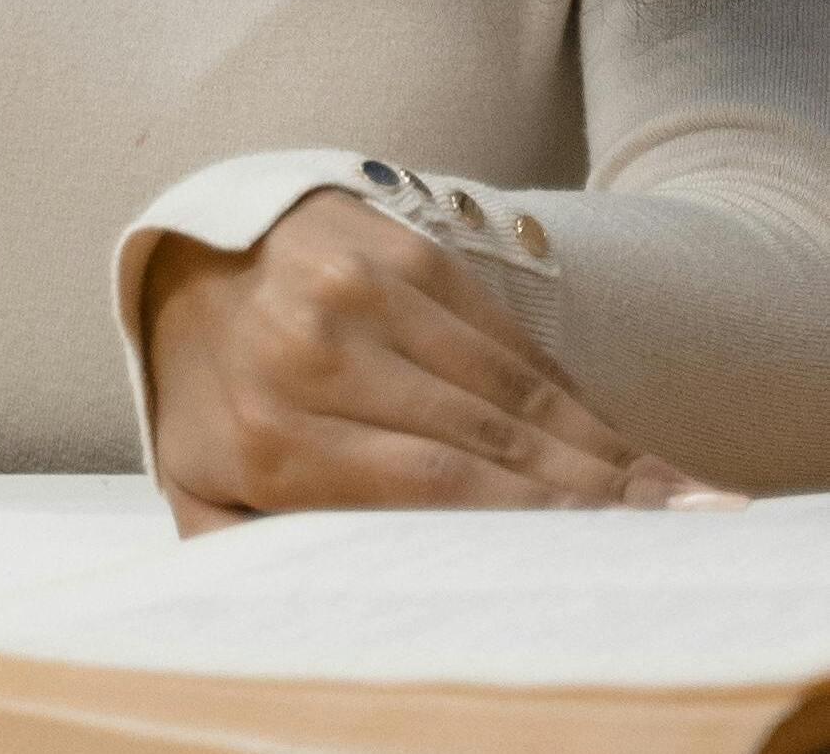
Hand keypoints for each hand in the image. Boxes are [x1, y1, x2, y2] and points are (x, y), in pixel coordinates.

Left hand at [142, 187, 743, 532]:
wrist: (182, 258)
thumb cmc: (208, 398)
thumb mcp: (200, 488)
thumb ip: (248, 557)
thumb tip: (324, 609)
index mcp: (272, 427)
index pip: (433, 486)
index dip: (529, 520)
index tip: (599, 559)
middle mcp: (314, 346)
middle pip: (485, 436)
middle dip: (588, 492)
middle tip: (669, 532)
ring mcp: (357, 282)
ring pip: (505, 380)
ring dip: (594, 443)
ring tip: (665, 494)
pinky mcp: (397, 242)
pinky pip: (499, 326)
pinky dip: (559, 386)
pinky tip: (608, 432)